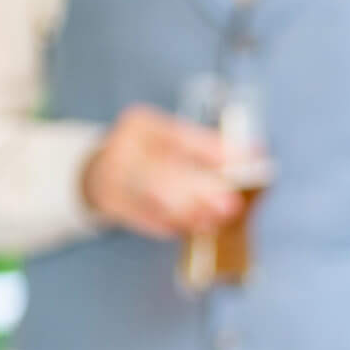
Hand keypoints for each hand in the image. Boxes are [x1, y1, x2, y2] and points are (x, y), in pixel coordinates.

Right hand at [81, 104, 243, 238]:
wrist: (98, 172)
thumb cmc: (149, 153)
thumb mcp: (170, 139)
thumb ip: (204, 148)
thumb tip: (250, 157)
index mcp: (141, 123)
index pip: (179, 136)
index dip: (212, 150)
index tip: (243, 161)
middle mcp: (123, 148)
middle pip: (163, 171)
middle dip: (200, 189)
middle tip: (230, 203)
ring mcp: (112, 178)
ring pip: (155, 199)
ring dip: (191, 212)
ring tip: (217, 219)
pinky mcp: (113, 205)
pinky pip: (148, 218)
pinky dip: (176, 224)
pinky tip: (198, 226)